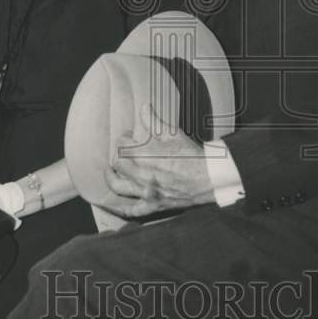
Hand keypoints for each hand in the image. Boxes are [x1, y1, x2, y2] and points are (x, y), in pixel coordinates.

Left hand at [100, 103, 213, 219]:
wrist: (208, 177)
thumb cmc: (191, 155)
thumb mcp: (172, 133)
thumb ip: (153, 120)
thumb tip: (143, 108)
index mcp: (142, 155)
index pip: (121, 145)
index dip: (124, 138)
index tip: (129, 136)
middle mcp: (140, 174)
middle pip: (117, 163)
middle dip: (118, 155)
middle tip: (124, 151)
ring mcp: (145, 191)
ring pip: (118, 186)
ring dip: (111, 177)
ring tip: (110, 172)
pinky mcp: (153, 204)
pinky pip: (132, 210)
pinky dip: (120, 208)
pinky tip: (112, 205)